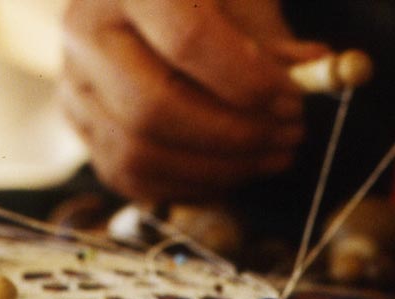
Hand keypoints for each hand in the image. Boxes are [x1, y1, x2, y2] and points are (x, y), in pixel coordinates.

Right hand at [60, 0, 326, 200]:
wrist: (140, 5)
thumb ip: (273, 37)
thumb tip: (321, 72)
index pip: (187, 40)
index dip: (248, 81)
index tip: (295, 100)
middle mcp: (84, 34)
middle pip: (154, 108)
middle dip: (234, 135)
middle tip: (290, 137)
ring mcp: (73, 88)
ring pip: (140, 153)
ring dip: (219, 168)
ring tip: (272, 155)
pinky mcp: (81, 132)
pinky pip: (133, 179)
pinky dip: (191, 184)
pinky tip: (233, 169)